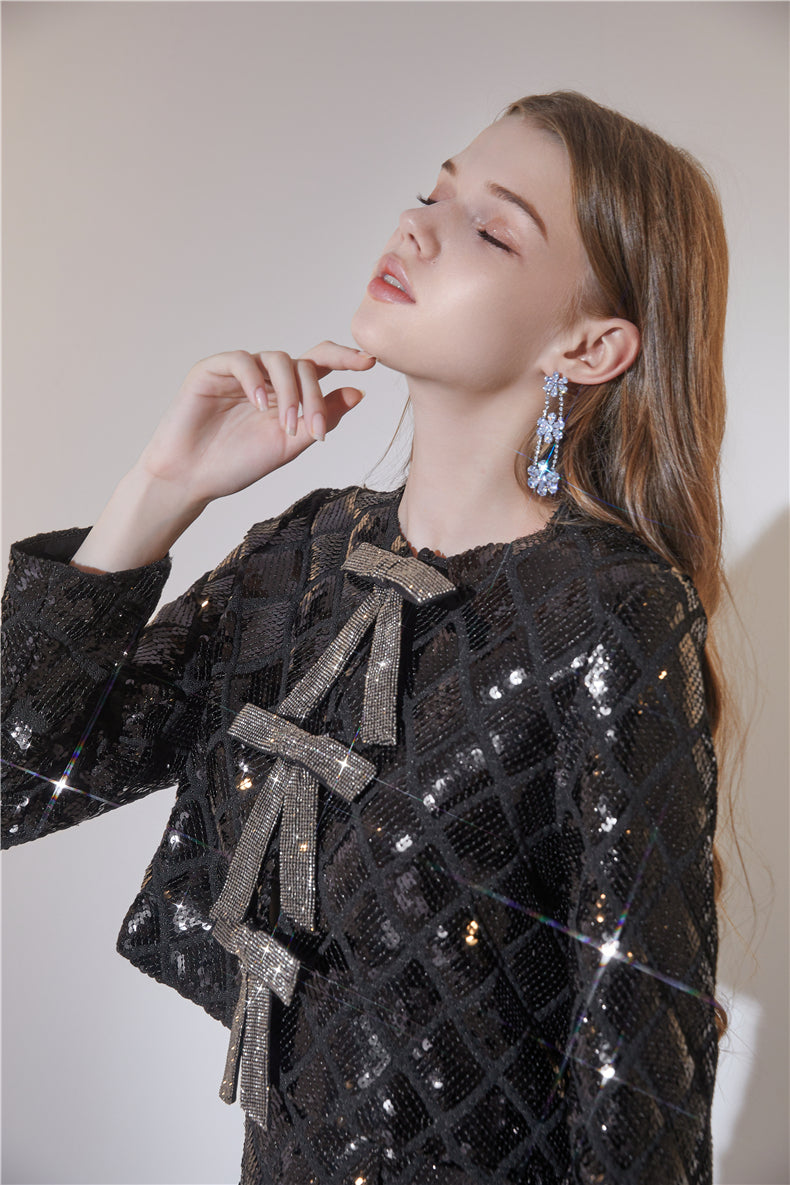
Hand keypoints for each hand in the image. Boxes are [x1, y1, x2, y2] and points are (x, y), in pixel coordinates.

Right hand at [135, 342, 375, 507]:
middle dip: (316, 396)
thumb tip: (359, 392)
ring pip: (278, 360)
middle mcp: (267, 378)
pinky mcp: (212, 370)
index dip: (345, 358)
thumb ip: (323, 418)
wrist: (192, 478)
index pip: (320, 364)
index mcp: (287, 393)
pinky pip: (241, 360)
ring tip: (286, 425)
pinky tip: (260, 404)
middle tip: (314, 429)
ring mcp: (240, 372)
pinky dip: (255, 379)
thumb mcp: (290, 444)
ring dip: (290, 392)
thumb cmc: (237, 463)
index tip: (370, 363)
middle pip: (304, 364)